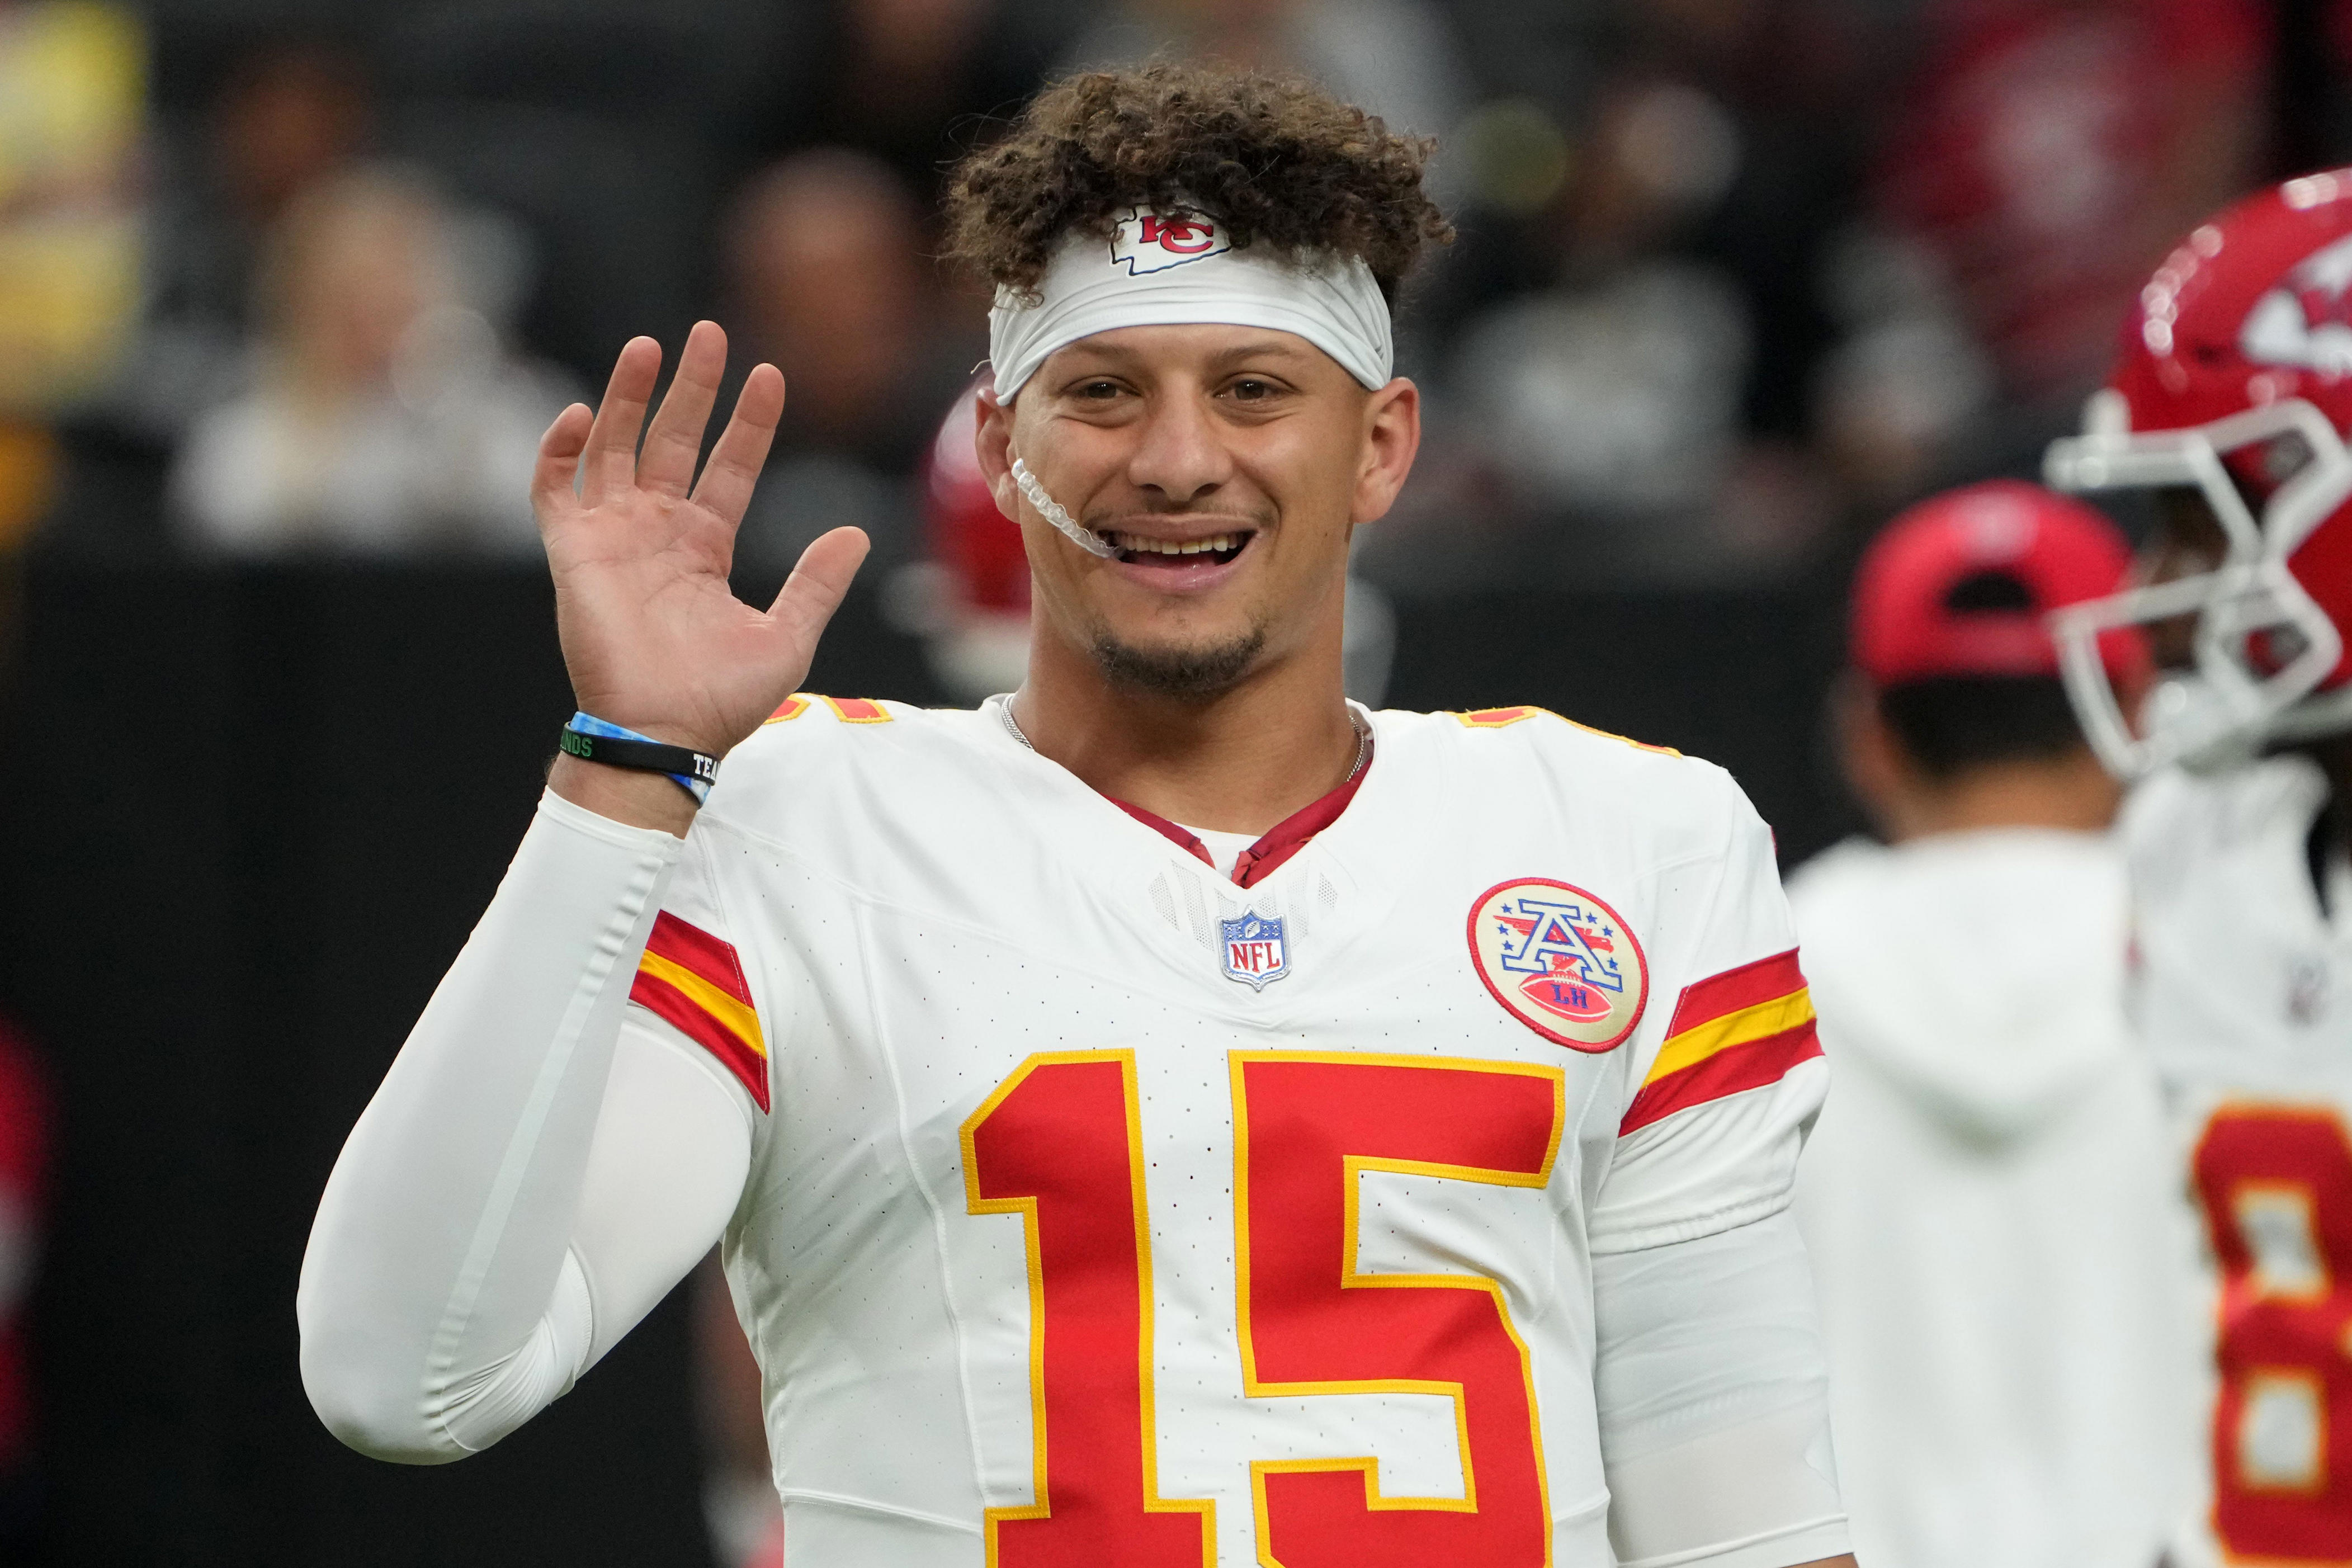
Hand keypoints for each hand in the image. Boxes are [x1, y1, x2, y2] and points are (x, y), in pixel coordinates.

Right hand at [532, 321, 868, 761]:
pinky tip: (579, 411)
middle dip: (691, 388)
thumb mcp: (788, 635)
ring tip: (650, 346)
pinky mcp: (572, 552)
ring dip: (627, 396)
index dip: (748, 423)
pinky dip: (559, 450)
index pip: (729, 466)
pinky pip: (555, 488)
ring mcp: (613, 537)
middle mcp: (658, 532)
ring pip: (615, 447)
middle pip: (673, 440)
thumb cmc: (722, 698)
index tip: (770, 376)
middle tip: (709, 333)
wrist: (665, 734)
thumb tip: (857, 533)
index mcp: (705, 546)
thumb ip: (817, 582)